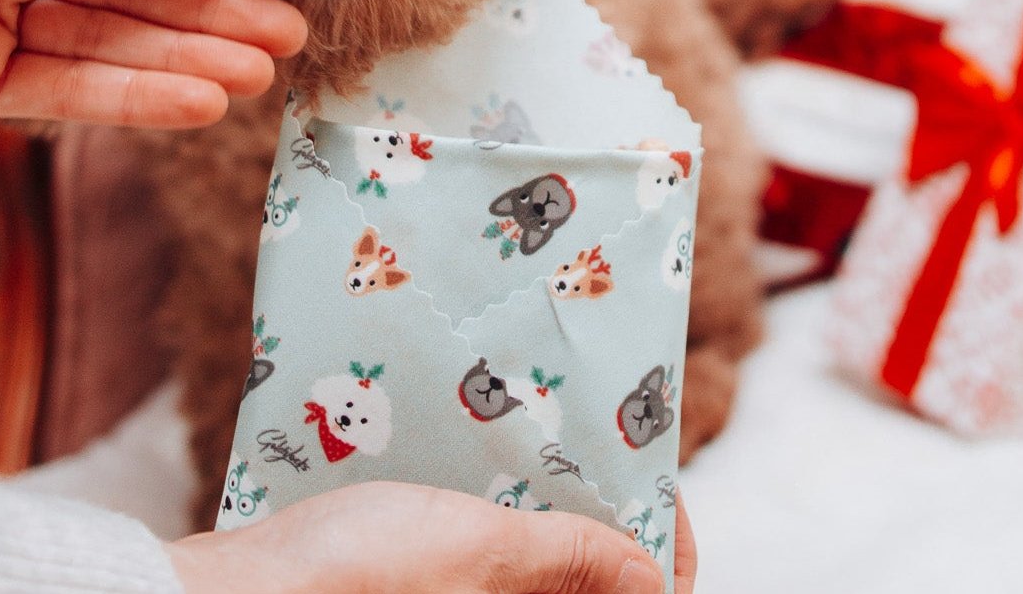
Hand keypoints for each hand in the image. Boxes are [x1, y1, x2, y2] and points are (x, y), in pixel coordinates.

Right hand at [167, 482, 689, 593]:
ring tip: (557, 443)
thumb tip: (655, 577)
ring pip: (540, 571)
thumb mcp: (480, 550)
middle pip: (590, 586)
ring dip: (557, 513)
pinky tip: (495, 461)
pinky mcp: (425, 589)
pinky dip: (505, 517)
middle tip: (611, 450)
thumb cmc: (358, 578)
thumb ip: (571, 561)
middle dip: (610, 523)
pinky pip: (491, 561)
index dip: (664, 555)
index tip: (664, 495)